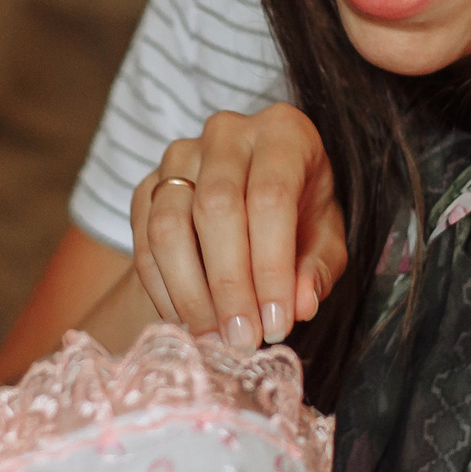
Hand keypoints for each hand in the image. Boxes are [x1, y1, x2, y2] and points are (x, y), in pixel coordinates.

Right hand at [133, 104, 347, 352]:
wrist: (257, 195)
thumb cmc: (301, 214)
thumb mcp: (326, 238)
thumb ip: (317, 268)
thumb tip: (300, 304)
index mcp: (283, 133)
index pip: (270, 198)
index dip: (271, 267)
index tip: (276, 324)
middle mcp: (227, 134)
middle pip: (216, 208)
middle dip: (229, 285)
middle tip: (242, 338)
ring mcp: (179, 156)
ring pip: (169, 226)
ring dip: (190, 292)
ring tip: (214, 337)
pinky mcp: (147, 186)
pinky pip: (143, 242)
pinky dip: (162, 290)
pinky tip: (188, 321)